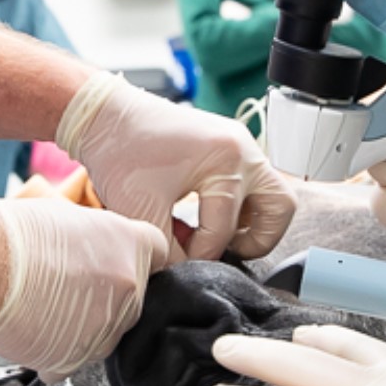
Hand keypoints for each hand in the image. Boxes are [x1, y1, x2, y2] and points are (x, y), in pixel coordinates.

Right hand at [0, 198, 170, 381]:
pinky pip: (74, 358)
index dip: (135, 253)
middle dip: (106, 289)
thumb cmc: (15, 238)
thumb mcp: (68, 216)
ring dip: (83, 320)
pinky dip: (58, 348)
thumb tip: (96, 244)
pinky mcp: (74, 360)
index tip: (120, 256)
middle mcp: (128, 292)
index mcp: (132, 248)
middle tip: (69, 278)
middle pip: (132, 294)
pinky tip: (35, 326)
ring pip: (105, 329)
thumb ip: (98, 236)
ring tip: (44, 300)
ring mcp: (104, 331)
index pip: (157, 252)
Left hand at [58, 71, 295, 261]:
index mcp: (226, 160)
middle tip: (227, 251)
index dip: (200, 254)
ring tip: (216, 237)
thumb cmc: (120, 152)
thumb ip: (168, 249)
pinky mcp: (229, 147)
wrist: (105, 115)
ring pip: (272, 195)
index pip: (224, 229)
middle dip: (257, 240)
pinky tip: (204, 219)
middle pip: (279, 208)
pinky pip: (252, 184)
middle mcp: (243, 150)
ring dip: (252, 223)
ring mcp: (240, 145)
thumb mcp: (140, 210)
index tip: (177, 260)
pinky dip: (238, 207)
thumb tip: (185, 270)